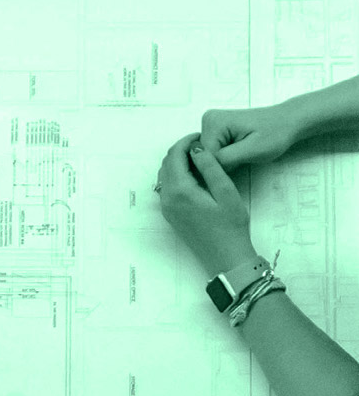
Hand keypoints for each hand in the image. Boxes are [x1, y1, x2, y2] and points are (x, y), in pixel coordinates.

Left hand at [157, 133, 255, 274]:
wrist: (226, 258)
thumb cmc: (231, 227)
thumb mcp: (226, 192)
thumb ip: (210, 167)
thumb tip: (197, 148)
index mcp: (180, 191)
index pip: (175, 155)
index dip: (187, 141)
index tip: (202, 136)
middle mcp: (168, 200)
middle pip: (167, 163)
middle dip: (181, 150)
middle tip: (202, 145)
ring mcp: (167, 209)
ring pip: (165, 175)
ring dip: (178, 162)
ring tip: (200, 158)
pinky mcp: (171, 215)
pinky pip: (167, 188)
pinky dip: (177, 176)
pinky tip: (195, 176)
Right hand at [200, 105, 296, 170]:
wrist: (288, 122)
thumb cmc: (275, 134)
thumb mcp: (252, 150)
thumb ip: (225, 159)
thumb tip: (204, 168)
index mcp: (213, 122)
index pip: (204, 158)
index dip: (220, 168)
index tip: (240, 163)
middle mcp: (207, 120)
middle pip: (204, 157)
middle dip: (221, 165)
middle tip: (243, 158)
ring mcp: (210, 125)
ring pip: (207, 158)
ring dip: (223, 163)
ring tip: (242, 155)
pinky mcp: (216, 131)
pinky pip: (212, 154)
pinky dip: (224, 159)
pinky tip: (238, 154)